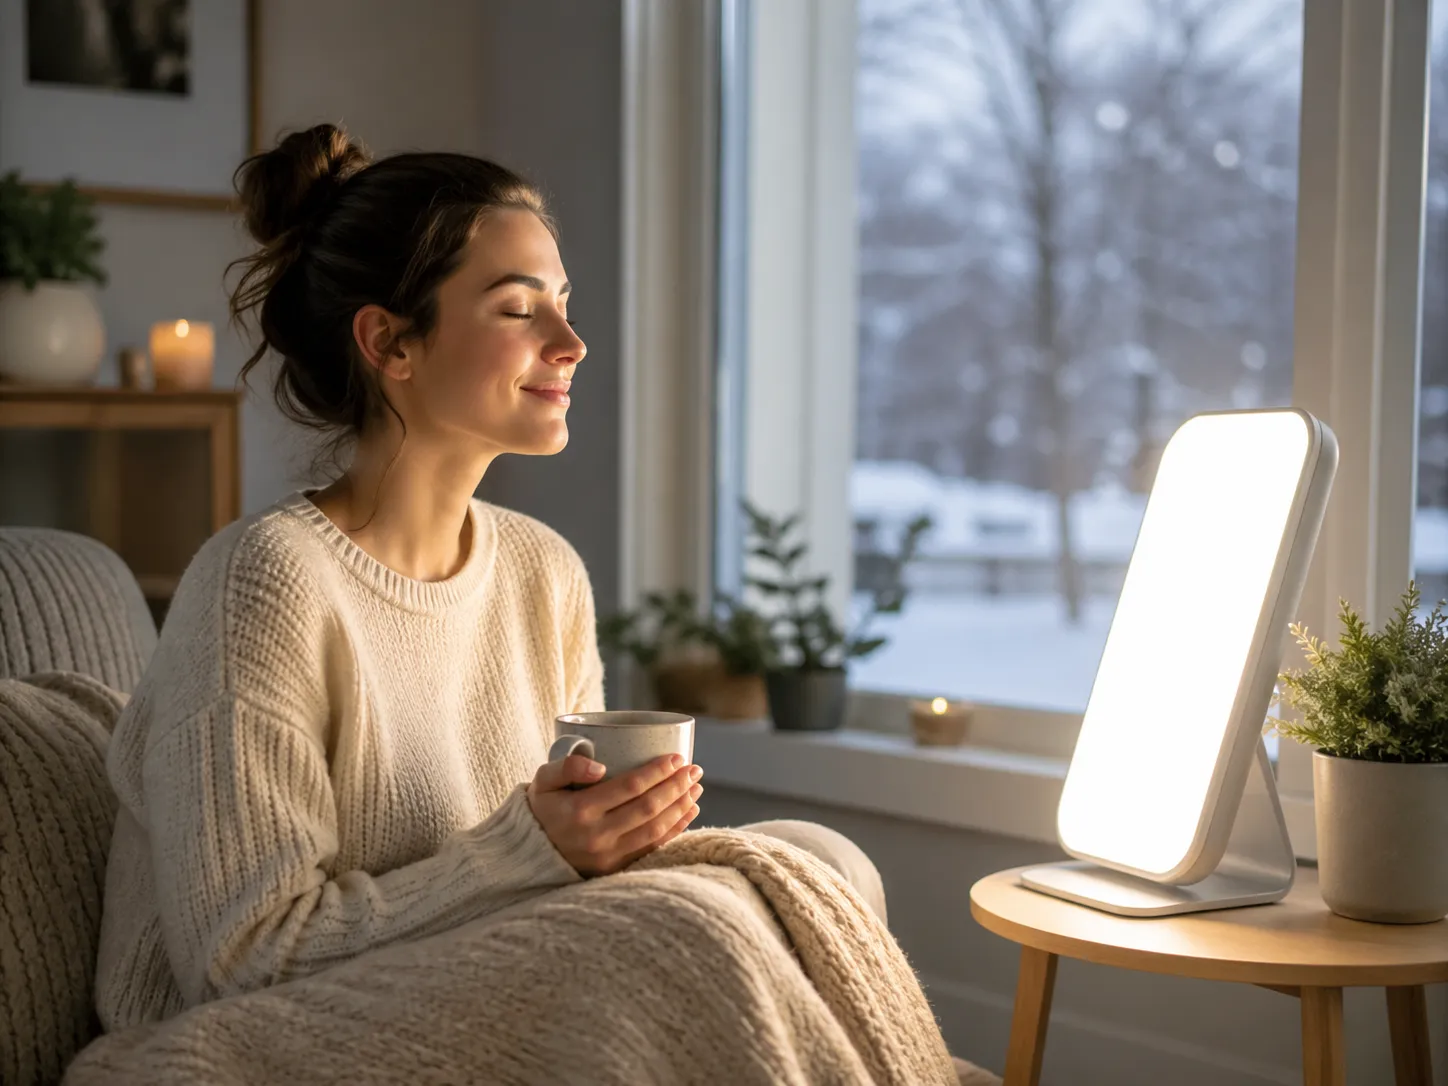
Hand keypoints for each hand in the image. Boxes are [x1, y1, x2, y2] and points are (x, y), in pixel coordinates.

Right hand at [527, 753, 702, 876]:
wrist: (530, 852)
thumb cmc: (543, 807)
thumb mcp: (543, 780)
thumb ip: (566, 766)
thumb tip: (599, 767)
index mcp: (580, 811)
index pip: (630, 787)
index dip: (658, 771)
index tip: (677, 758)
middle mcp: (597, 836)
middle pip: (649, 808)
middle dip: (677, 786)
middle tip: (694, 769)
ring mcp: (608, 857)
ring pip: (655, 830)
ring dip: (681, 807)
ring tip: (696, 788)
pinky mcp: (615, 870)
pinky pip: (652, 849)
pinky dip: (675, 830)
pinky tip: (689, 813)